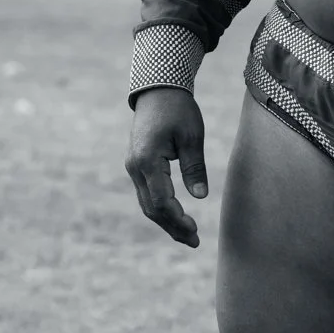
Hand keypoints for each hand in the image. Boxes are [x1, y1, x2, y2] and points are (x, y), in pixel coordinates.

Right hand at [125, 87, 207, 246]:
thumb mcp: (192, 136)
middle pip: (152, 208)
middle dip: (172, 227)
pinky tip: (176, 218)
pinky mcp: (137, 166)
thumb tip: (200, 197)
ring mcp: (133, 167)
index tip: (195, 231)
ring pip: (147, 204)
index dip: (178, 219)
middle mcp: (135, 167)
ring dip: (166, 221)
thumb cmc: (178, 110)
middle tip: (194, 242)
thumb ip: (195, 168)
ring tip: (187, 236)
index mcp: (147, 160)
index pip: (162, 201)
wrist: (157, 90)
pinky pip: (147, 194)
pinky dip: (161, 209)